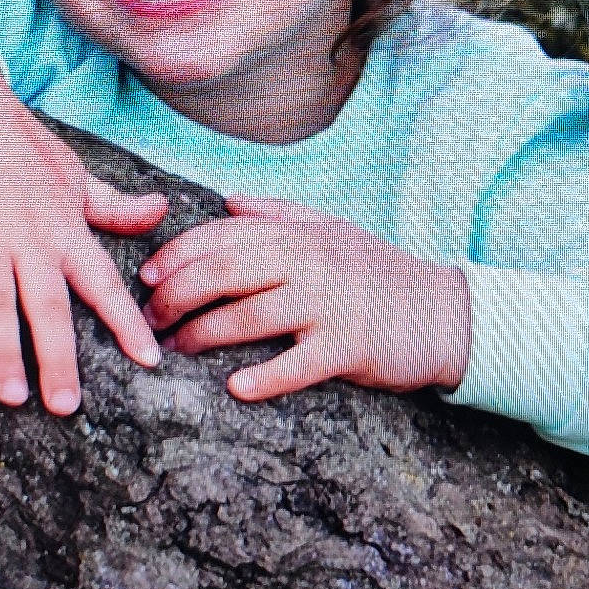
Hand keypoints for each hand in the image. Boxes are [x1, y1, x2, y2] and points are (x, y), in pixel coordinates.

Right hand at [0, 56, 166, 413]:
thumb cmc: (20, 143)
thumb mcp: (73, 172)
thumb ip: (112, 206)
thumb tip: (160, 212)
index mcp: (62, 225)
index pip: (101, 279)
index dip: (126, 320)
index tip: (149, 360)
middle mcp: (27, 233)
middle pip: (47, 303)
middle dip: (59, 355)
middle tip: (65, 405)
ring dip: (3, 346)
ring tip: (11, 393)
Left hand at [137, 195, 470, 400]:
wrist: (441, 312)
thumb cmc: (377, 272)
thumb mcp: (330, 230)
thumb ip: (277, 214)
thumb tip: (227, 200)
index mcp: (296, 234)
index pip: (220, 237)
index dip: (176, 255)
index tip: (146, 277)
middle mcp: (306, 263)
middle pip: (221, 274)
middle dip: (174, 296)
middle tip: (148, 320)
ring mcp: (326, 305)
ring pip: (247, 317)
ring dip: (202, 334)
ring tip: (174, 348)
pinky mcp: (346, 348)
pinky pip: (296, 364)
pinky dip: (264, 377)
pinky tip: (236, 388)